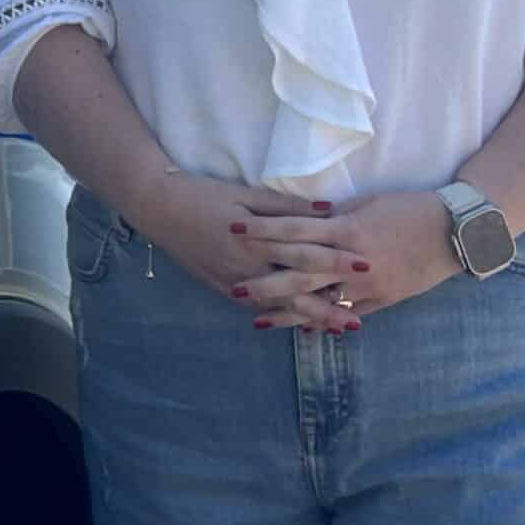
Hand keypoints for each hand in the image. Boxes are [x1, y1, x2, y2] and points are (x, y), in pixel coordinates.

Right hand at [129, 171, 370, 323]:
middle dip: (327, 309)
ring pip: (277, 307)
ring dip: (305, 319)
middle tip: (356, 325)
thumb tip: (330, 210)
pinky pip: (255, 308)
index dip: (337, 262)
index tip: (366, 269)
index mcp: (258, 242)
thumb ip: (288, 207)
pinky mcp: (220, 288)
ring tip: (332, 330)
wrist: (159, 208)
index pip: (307, 255)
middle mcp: (248, 269)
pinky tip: (294, 324)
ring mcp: (233, 282)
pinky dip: (278, 317)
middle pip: (296, 293)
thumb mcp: (247, 195)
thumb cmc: (204, 194)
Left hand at [247, 191, 463, 328]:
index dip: (264, 231)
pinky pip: (348, 312)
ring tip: (259, 320)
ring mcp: (369, 285)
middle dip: (266, 282)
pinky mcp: (383, 300)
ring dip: (289, 312)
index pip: (295, 230)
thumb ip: (336, 215)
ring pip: (321, 301)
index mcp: (347, 230)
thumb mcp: (369, 203)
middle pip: (301, 272)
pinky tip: (302, 328)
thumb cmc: (411, 208)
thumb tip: (307, 218)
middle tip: (235, 289)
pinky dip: (324, 320)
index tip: (235, 230)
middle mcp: (353, 261)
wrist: (456, 232)